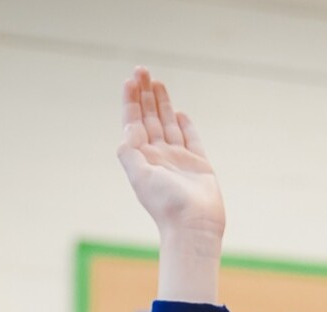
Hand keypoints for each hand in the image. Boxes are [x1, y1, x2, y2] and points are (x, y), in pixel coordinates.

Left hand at [116, 67, 222, 302]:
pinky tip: (179, 112)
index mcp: (142, 158)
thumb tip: (128, 128)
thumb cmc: (166, 205)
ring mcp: (179, 160)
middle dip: (145, 94)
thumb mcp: (139, 177)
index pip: (133, 122)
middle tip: (143, 70)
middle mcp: (158, 156)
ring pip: (168, 124)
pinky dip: (185, 125)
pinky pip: (191, 139)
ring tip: (157, 82)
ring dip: (162, 103)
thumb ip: (129, 152)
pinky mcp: (198, 165)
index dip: (131, 101)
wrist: (194, 226)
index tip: (131, 80)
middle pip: (149, 118)